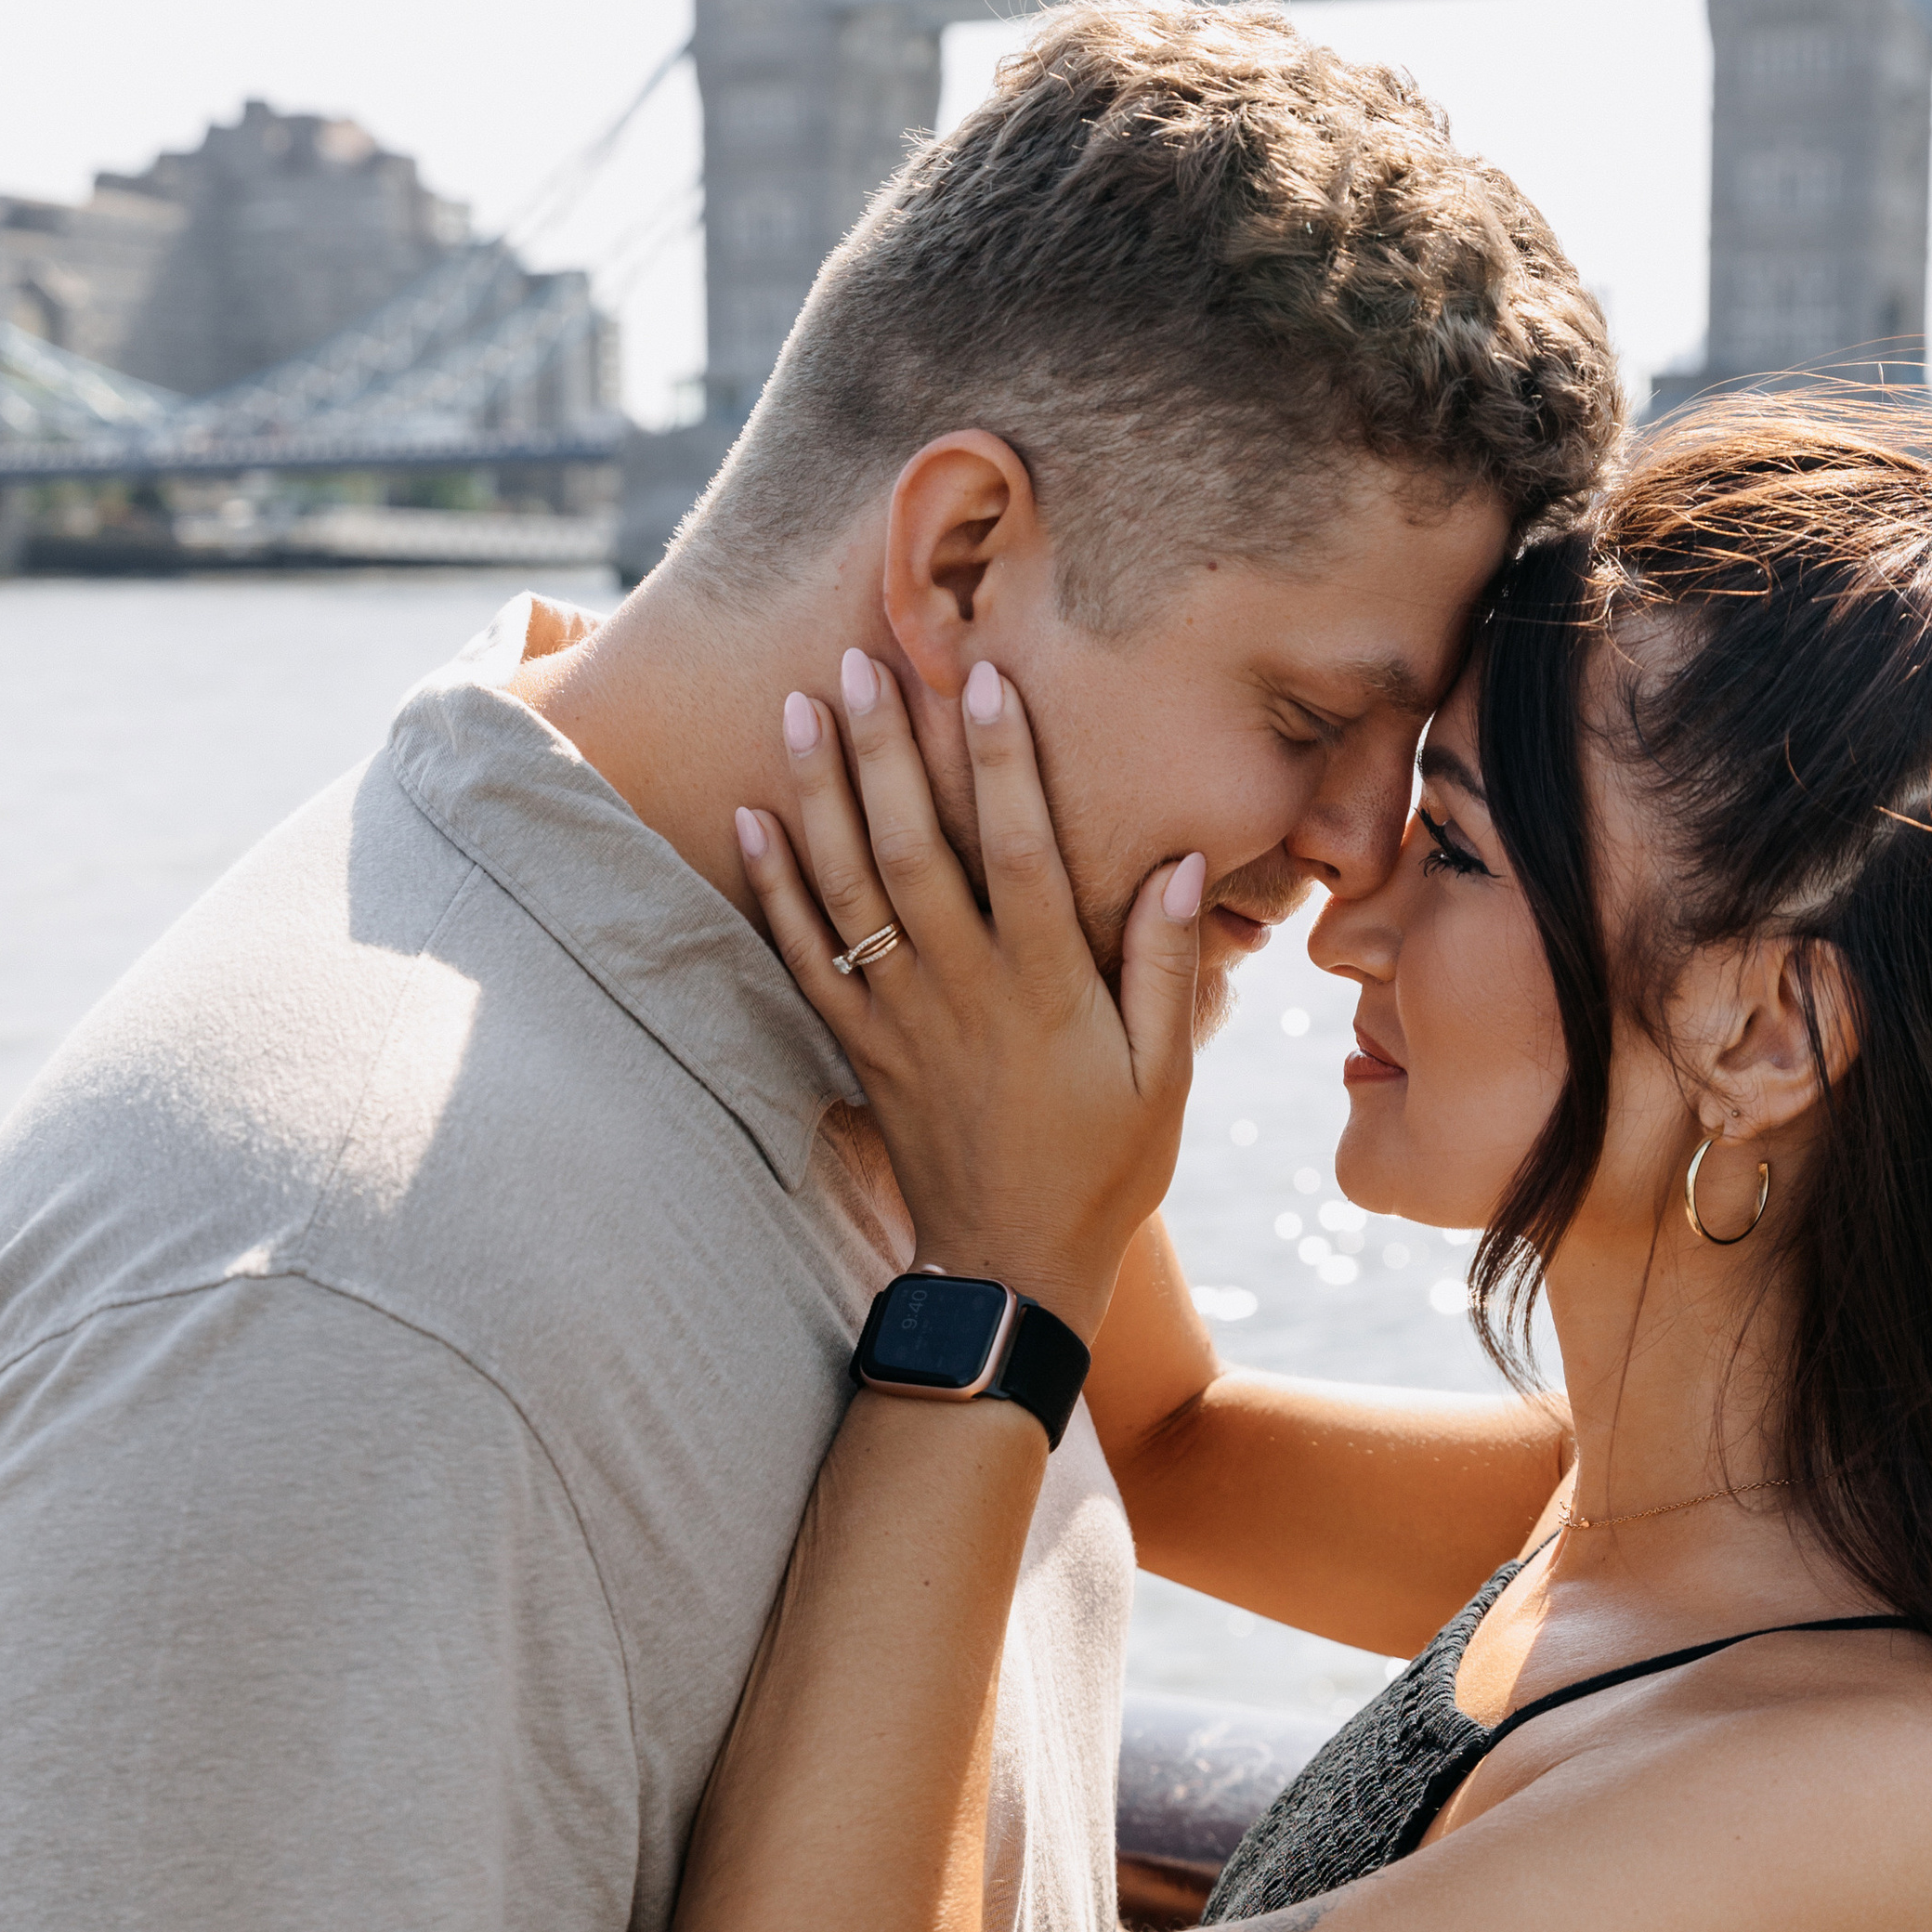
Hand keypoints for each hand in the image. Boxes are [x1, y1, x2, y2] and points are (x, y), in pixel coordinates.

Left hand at [738, 652, 1203, 1340]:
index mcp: (1045, 987)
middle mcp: (961, 989)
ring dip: (817, 794)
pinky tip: (749, 821)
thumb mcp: (1165, 1074)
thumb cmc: (1104, 1168)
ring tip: (796, 709)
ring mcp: (898, 1016)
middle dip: (882, 749)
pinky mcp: (858, 1045)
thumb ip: (1169, 965)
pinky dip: (773, 887)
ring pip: (846, 888)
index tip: (980, 679)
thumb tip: (1182, 862)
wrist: (1008, 1270)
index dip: (998, 762)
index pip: (1017, 850)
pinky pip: (802, 956)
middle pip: (910, 848)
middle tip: (857, 661)